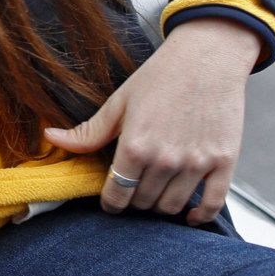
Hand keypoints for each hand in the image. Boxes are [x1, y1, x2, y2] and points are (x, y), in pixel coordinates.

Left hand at [44, 16, 261, 224]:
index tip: (111, 200)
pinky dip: (200, 216)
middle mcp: (165, 160)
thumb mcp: (118, 103)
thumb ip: (88, 131)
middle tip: (134, 188)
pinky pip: (212, 205)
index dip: (110, 203)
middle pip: (143, 203)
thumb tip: (50, 137)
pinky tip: (190, 215)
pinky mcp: (224, 163)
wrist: (207, 58)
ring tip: (156, 191)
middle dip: (134, 200)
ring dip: (161, 205)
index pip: (116, 196)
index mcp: (134, 146)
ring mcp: (196, 163)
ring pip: (173, 207)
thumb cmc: (159, 77)